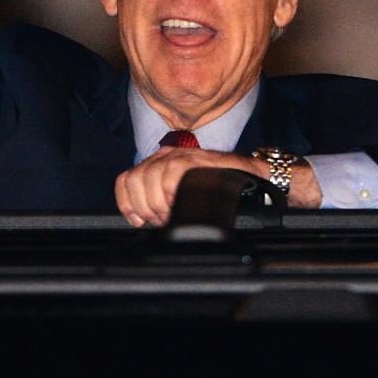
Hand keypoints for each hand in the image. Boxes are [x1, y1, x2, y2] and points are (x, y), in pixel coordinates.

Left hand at [115, 147, 263, 227]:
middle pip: (136, 180)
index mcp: (158, 163)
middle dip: (146, 207)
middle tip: (163, 220)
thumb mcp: (183, 193)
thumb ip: (160, 200)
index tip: (139, 221)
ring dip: (158, 203)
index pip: (126, 179)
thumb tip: (138, 221)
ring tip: (173, 215)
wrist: (250, 178)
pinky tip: (178, 204)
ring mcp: (179, 155)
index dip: (127, 204)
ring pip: (149, 178)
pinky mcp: (194, 159)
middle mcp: (165, 155)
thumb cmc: (218, 190)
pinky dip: (170, 193)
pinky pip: (170, 175)